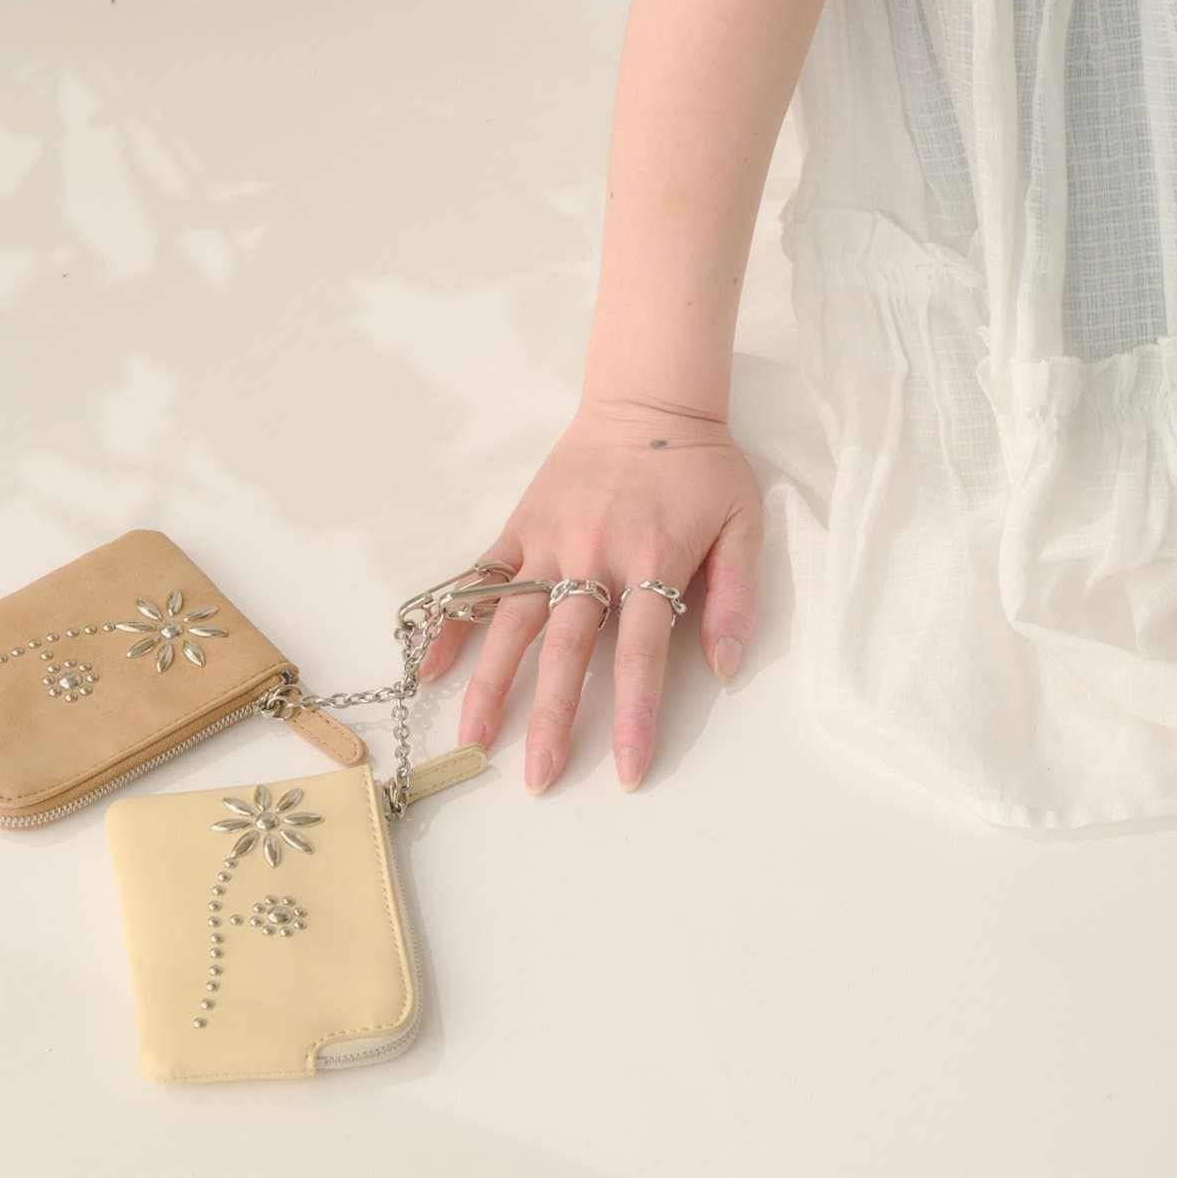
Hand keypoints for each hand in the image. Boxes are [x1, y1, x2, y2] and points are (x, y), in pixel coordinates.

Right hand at [420, 397, 763, 790]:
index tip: (626, 772)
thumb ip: (738, 596)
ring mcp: (548, 542)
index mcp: (651, 560)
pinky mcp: (519, 527)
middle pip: (567, 651)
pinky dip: (454, 622)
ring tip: (472, 740)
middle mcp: (592, 556)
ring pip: (513, 623)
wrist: (648, 400)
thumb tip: (726, 668)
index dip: (635, 716)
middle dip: (552, 719)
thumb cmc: (702, 467)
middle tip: (538, 777)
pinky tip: (432, 669)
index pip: (641, 654)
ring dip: (492, 684)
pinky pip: (479, 579)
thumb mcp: (745, 522)